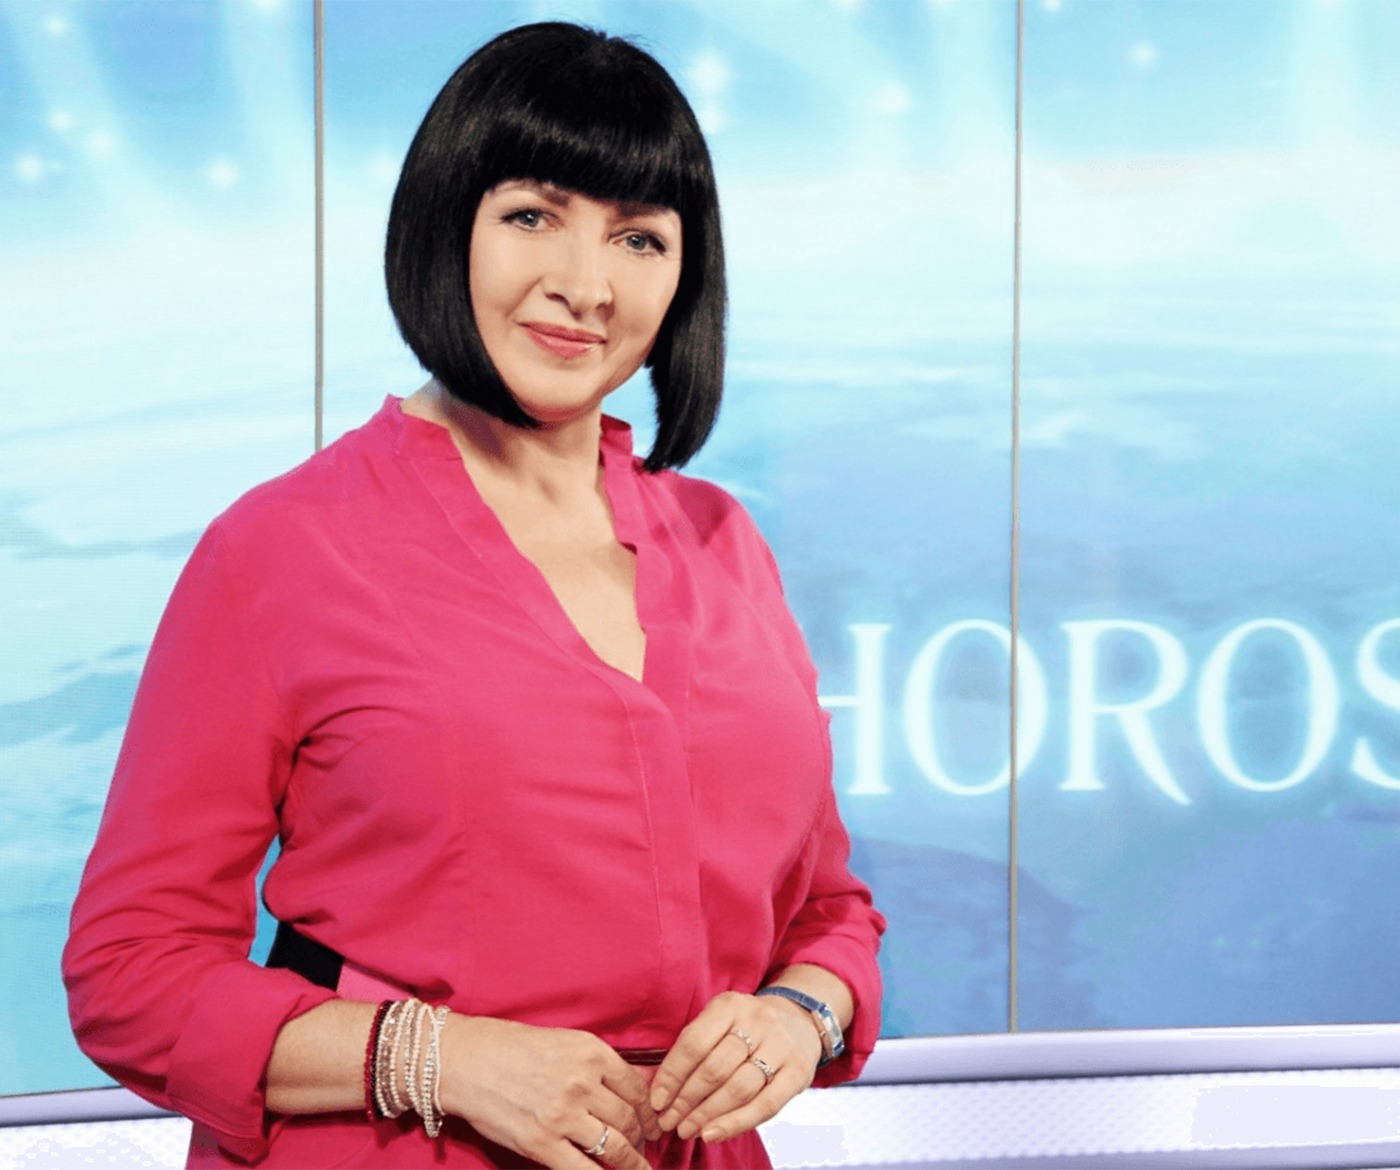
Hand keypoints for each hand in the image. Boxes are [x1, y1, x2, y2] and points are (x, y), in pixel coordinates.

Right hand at [437, 1016, 661, 1168]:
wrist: (466, 1061)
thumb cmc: (512, 1047)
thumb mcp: (565, 1042)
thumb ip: (597, 1065)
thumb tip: (632, 1088)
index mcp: (592, 1053)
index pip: (637, 1088)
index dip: (650, 1110)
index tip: (654, 1121)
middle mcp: (582, 1083)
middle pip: (629, 1118)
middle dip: (641, 1136)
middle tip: (645, 1144)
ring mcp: (563, 1115)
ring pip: (614, 1146)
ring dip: (632, 1161)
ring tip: (639, 1167)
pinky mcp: (541, 1143)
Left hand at [649, 990, 821, 1143]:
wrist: (797, 1021)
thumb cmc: (743, 1028)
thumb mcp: (719, 1022)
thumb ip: (693, 1050)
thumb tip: (661, 1093)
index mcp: (730, 1005)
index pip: (694, 1043)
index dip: (671, 1075)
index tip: (656, 1101)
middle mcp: (758, 1020)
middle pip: (715, 1068)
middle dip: (686, 1100)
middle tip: (668, 1122)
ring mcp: (782, 1045)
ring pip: (738, 1088)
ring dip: (706, 1115)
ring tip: (686, 1130)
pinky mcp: (799, 1071)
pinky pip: (765, 1106)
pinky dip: (735, 1124)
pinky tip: (712, 1134)